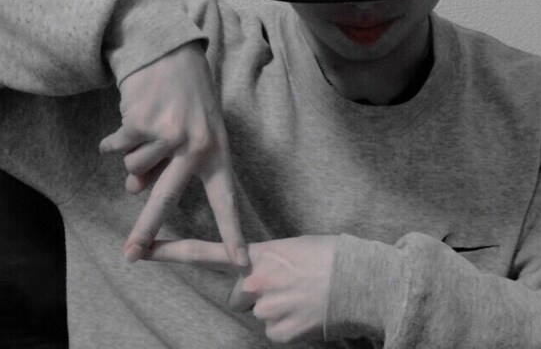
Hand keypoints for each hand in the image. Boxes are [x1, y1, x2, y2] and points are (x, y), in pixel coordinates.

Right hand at [98, 41, 247, 266]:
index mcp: (216, 150)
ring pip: (134, 168)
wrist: (169, 51)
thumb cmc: (186, 95)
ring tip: (148, 125)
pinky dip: (114, 139)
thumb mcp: (192, 131)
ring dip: (132, 153)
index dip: (233, 232)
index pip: (226, 199)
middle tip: (132, 256)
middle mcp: (195, 146)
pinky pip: (116, 148)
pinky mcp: (143, 123)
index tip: (241, 263)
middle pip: (167, 199)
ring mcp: (169, 135)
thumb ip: (168, 166)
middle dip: (147, 229)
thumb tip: (133, 191)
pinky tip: (128, 117)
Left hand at [144, 235, 336, 344]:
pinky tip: (307, 312)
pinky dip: (288, 325)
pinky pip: (273, 330)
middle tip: (287, 284)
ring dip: (276, 309)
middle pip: (238, 296)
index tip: (139, 251)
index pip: (205, 253)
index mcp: (259, 255)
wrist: (360, 280)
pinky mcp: (278, 333)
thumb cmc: (330, 256)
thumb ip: (266, 262)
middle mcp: (255, 283)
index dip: (170, 252)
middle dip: (254, 293)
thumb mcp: (293, 248)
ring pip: (259, 314)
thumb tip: (253, 281)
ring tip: (304, 296)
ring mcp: (266, 310)